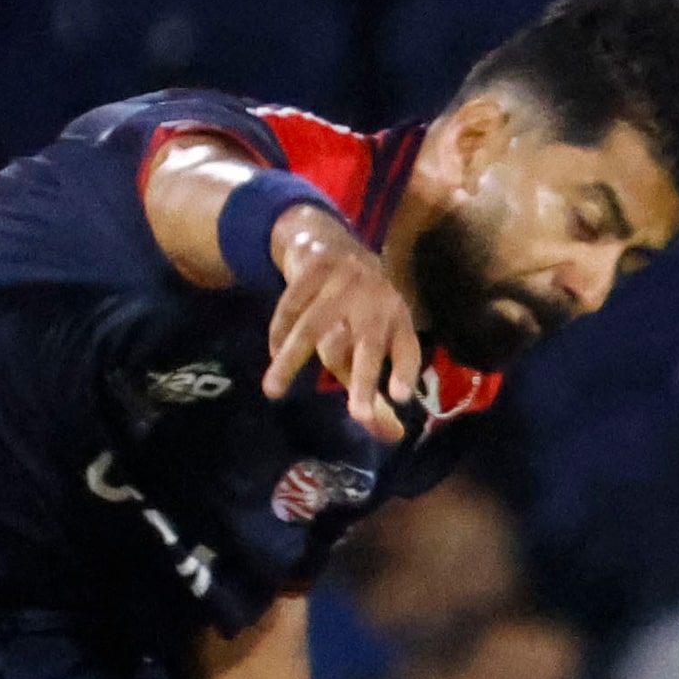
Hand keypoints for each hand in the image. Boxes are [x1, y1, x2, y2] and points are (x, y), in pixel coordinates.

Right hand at [263, 208, 422, 442]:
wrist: (328, 241)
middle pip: (368, 343)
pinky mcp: (314, 269)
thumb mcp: (371, 341)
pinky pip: (290, 307)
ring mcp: (345, 281)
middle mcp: (377, 299)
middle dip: (364, 378)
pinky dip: (278, 333)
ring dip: (290, 360)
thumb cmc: (355, 308)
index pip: (406, 348)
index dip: (403, 371)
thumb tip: (391, 437)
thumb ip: (377, 388)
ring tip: (272, 391)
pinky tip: (272, 354)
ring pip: (314, 326)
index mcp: (396, 318)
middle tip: (360, 415)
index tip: (399, 399)